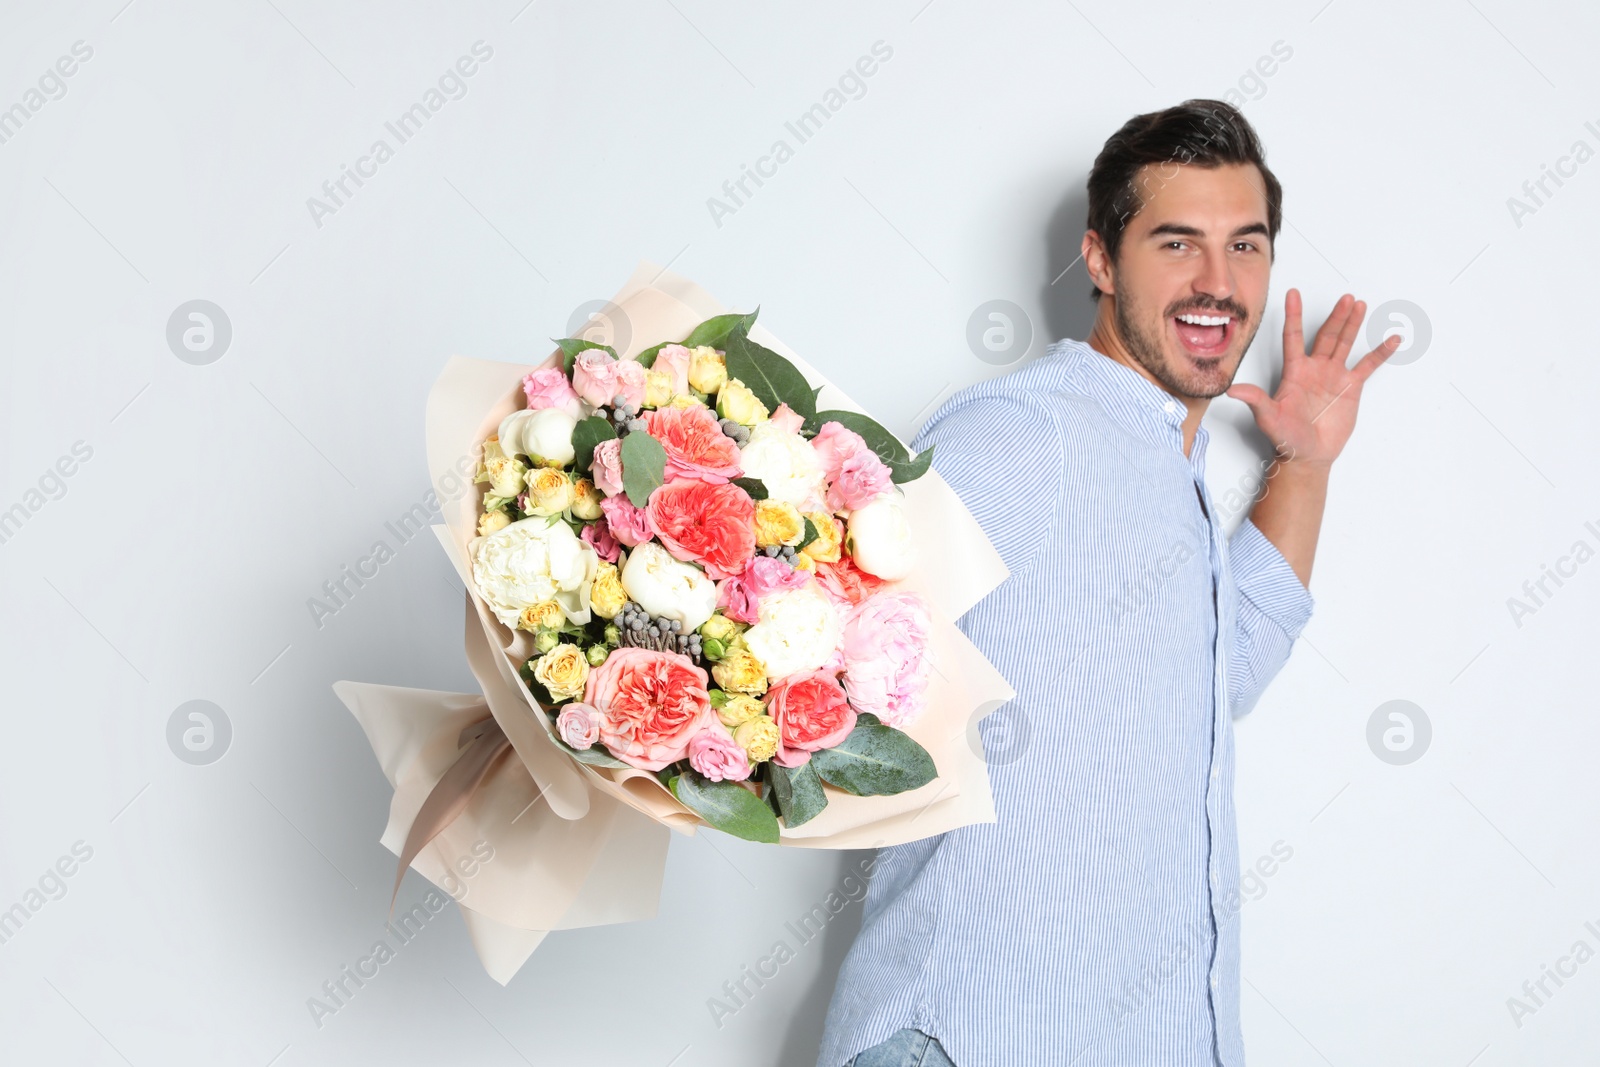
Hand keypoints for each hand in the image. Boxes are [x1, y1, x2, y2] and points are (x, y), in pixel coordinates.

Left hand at [1225, 289, 1398, 466]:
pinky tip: (1392, 339)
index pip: (1293, 336)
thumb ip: (1255, 400)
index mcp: (1295, 371)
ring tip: (1359, 305)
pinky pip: (1368, 365)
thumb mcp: (1268, 417)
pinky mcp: (1351, 387)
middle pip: (1326, 335)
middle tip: (1345, 297)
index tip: (1292, 293)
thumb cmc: (1285, 437)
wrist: (1308, 455)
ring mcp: (1334, 376)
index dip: (1292, 315)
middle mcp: (1315, 368)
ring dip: (1352, 324)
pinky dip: (1380, 353)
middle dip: (1336, 316)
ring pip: (1344, 343)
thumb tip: (1232, 390)